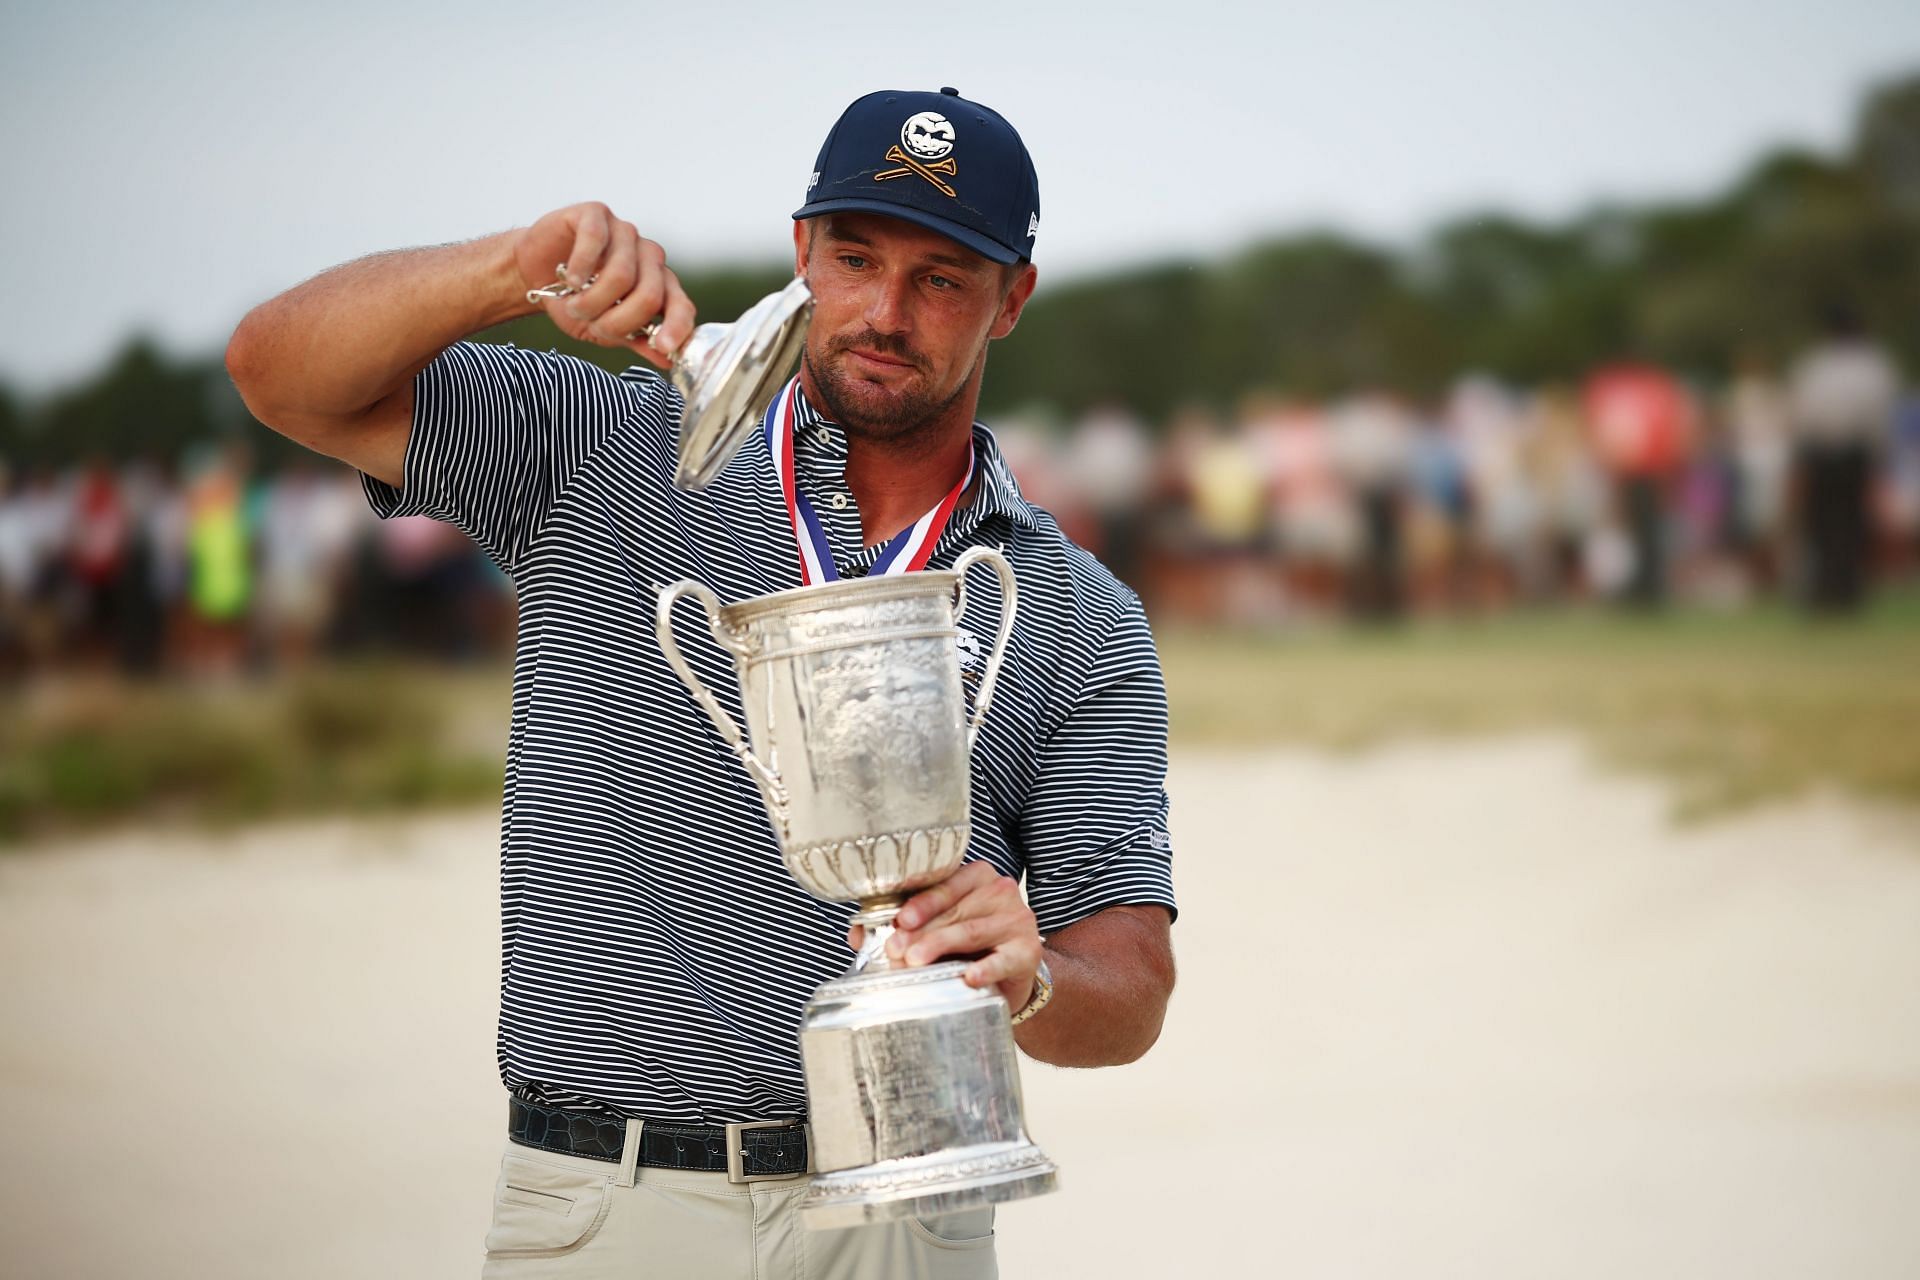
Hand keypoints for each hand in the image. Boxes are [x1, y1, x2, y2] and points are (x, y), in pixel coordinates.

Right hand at [513, 203, 695, 369]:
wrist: (534, 275)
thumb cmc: (573, 301)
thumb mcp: (604, 330)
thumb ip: (637, 341)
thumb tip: (668, 361)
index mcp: (659, 285)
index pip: (680, 305)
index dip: (676, 327)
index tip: (663, 346)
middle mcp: (649, 257)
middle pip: (648, 295)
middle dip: (614, 320)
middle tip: (590, 322)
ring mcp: (625, 233)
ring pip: (621, 275)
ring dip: (590, 299)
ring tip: (573, 302)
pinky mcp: (597, 214)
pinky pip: (596, 241)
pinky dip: (579, 267)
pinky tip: (569, 277)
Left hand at [848, 861, 1043, 1011]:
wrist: (1009, 977)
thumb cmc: (967, 947)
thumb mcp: (934, 931)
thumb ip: (900, 927)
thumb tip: (857, 933)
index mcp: (976, 877)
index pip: (945, 883)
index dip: (920, 902)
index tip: (899, 920)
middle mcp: (1000, 891)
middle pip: (956, 909)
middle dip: (922, 930)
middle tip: (896, 949)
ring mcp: (1017, 919)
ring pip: (973, 930)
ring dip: (942, 945)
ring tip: (916, 961)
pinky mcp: (1028, 951)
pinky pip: (1004, 959)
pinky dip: (986, 968)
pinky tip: (969, 977)